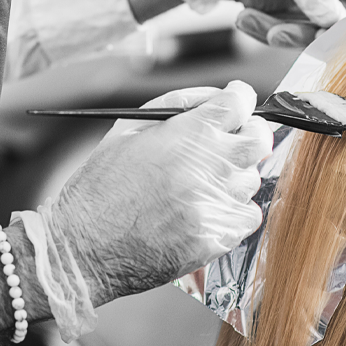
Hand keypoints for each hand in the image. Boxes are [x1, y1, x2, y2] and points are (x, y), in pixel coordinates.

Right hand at [14, 82, 272, 341]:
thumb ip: (178, 104)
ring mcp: (217, 204)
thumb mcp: (127, 129)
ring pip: (251, 179)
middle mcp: (209, 167)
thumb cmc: (101, 188)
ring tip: (200, 183)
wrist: (85, 248)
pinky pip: (249, 215)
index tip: (235, 103)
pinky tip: (207, 209)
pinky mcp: (219, 236)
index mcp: (188, 135)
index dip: (239, 99)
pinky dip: (234, 210)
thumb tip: (216, 97)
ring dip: (234, 175)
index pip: (240, 103)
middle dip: (249, 133)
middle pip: (260, 140)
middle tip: (230, 140)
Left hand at [152, 0, 345, 46]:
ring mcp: (311, 10)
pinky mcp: (288, 23)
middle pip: (341, 31)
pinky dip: (263, 33)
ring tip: (248, 16)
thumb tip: (333, 17)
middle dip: (306, 35)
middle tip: (277, 32)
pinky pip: (286, 42)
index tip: (330, 35)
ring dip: (277, 34)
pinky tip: (244, 16)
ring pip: (310, 41)